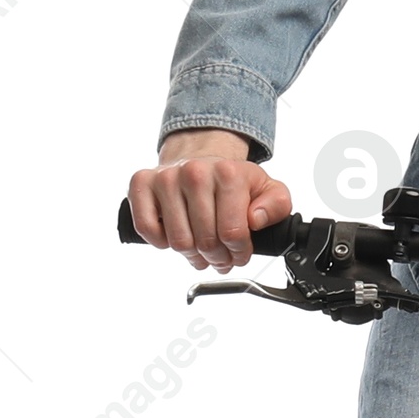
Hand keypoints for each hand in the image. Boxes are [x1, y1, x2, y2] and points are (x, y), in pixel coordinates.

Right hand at [128, 131, 291, 272]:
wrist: (199, 160)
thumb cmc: (231, 181)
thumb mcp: (267, 189)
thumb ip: (277, 205)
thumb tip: (256, 219)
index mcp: (228, 173)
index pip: (232, 233)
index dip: (239, 253)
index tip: (239, 253)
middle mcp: (195, 172)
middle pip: (206, 242)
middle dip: (217, 257)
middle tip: (221, 256)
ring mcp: (165, 177)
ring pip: (179, 241)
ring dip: (192, 255)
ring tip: (201, 249)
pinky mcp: (141, 183)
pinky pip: (147, 229)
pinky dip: (161, 242)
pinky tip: (174, 236)